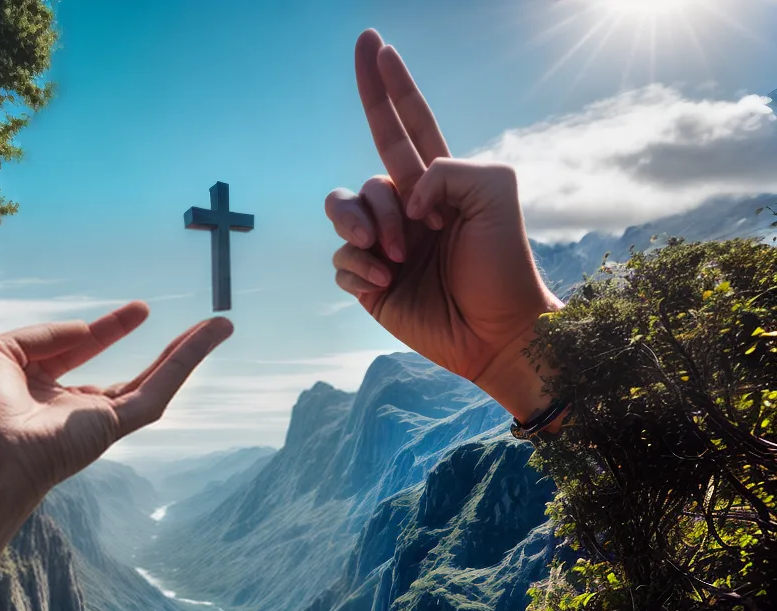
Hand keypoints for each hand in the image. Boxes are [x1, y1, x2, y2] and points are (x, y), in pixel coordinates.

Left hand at [0, 302, 231, 511]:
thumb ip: (44, 335)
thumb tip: (86, 330)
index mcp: (42, 390)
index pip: (82, 353)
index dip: (108, 331)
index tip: (140, 311)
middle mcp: (75, 409)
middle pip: (132, 375)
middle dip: (166, 350)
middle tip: (201, 326)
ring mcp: (99, 420)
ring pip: (156, 381)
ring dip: (190, 352)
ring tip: (222, 326)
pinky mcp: (115, 426)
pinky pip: (159, 388)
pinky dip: (186, 361)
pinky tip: (208, 337)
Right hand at [325, 30, 562, 421]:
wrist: (497, 333)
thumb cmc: (504, 265)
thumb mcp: (497, 191)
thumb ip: (448, 166)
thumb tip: (404, 198)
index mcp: (438, 183)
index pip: (407, 124)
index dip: (389, 86)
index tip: (372, 43)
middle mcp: (406, 211)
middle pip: (365, 179)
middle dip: (376, 204)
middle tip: (407, 236)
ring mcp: (385, 248)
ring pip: (341, 216)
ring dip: (361, 233)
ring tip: (391, 261)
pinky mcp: (370, 286)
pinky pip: (338, 261)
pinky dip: (356, 270)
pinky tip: (384, 285)